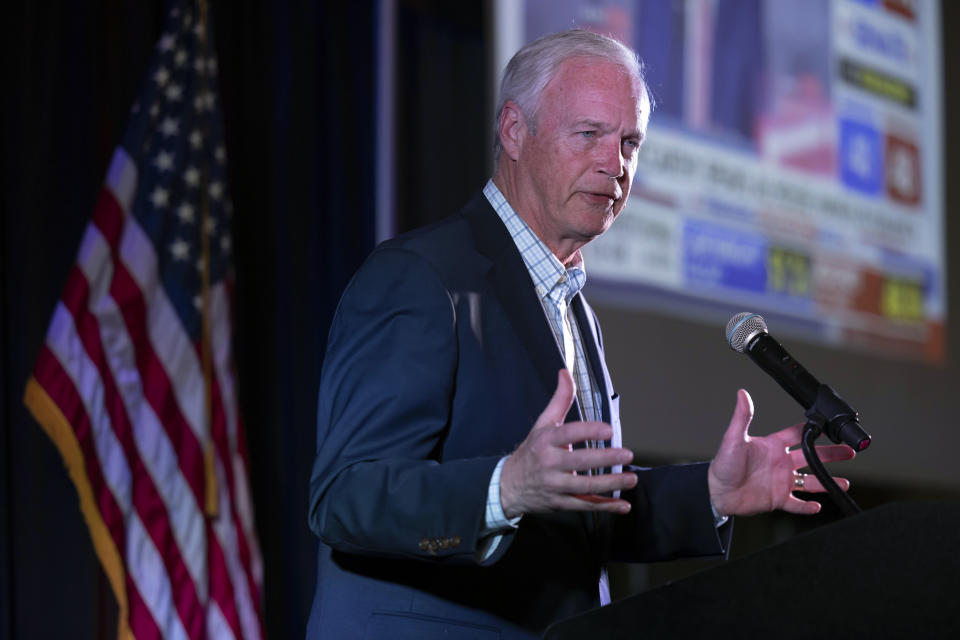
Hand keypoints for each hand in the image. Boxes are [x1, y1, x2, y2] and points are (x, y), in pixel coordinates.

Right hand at [499, 369, 637, 518]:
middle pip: (580, 462)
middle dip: (605, 459)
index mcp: (546, 441)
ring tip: (631, 479)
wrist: (509, 485)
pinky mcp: (561, 503)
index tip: (608, 430)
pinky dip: (605, 507)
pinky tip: (623, 506)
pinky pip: (585, 506)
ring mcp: (555, 486)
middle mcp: (550, 464)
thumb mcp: (543, 424)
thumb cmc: (532, 451)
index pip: (569, 434)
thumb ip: (559, 400)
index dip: (589, 431)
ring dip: (611, 484)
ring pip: (585, 487)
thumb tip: (565, 372)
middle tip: (627, 454)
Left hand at [707, 389, 855, 516]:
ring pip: (810, 482)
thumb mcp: (734, 438)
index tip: (828, 426)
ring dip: (827, 482)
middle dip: (831, 454)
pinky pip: (797, 503)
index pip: (797, 435)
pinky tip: (818, 505)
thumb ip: (742, 417)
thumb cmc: (723, 464)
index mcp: (772, 446)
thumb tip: (742, 394)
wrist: (716, 492)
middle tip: (849, 451)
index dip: (812, 430)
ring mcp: (781, 481)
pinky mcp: (777, 499)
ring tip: (845, 482)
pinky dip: (807, 506)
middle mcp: (780, 463)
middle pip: (812, 457)